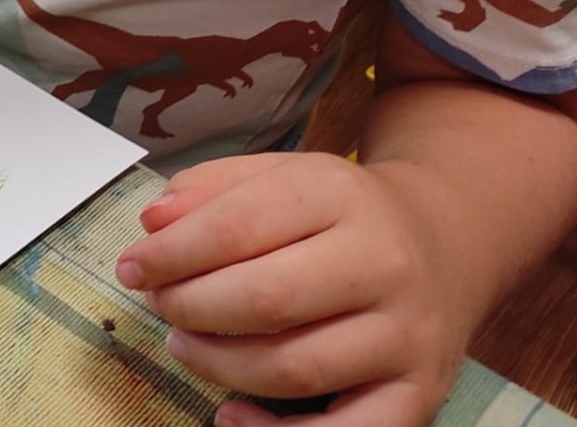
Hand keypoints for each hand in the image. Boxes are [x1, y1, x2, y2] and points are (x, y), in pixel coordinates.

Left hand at [119, 153, 467, 425]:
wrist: (445, 238)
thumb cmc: (339, 211)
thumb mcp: (279, 173)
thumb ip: (210, 189)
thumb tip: (154, 222)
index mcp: (338, 194)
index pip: (238, 225)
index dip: (171, 253)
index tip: (131, 268)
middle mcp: (382, 262)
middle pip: (266, 299)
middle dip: (190, 308)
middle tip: (160, 307)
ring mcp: (407, 333)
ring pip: (296, 367)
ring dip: (219, 365)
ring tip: (184, 346)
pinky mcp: (422, 391)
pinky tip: (234, 414)